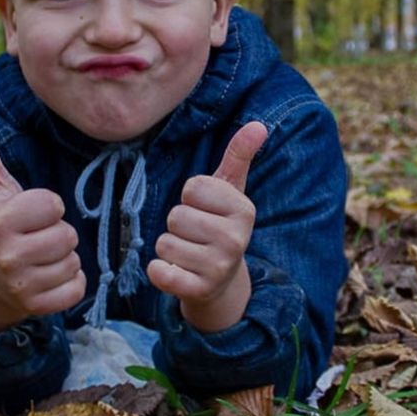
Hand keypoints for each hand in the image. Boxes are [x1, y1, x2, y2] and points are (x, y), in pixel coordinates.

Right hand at [0, 120, 85, 333]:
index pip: (53, 204)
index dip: (46, 206)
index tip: (29, 214)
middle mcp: (7, 256)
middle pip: (67, 234)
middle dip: (57, 232)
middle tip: (34, 237)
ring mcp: (22, 286)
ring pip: (74, 261)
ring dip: (63, 258)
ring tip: (39, 257)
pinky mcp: (37, 308)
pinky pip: (78, 289)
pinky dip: (70, 283)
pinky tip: (48, 278)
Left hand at [147, 121, 267, 331]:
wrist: (221, 279)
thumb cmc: (219, 223)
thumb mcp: (230, 190)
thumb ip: (239, 156)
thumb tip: (258, 124)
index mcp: (244, 210)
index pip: (192, 188)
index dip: (191, 197)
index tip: (205, 209)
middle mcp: (236, 240)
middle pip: (176, 216)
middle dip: (178, 224)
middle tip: (196, 235)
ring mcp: (218, 268)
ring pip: (164, 243)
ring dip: (169, 247)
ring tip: (189, 252)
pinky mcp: (198, 291)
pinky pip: (159, 272)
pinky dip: (158, 271)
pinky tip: (174, 271)